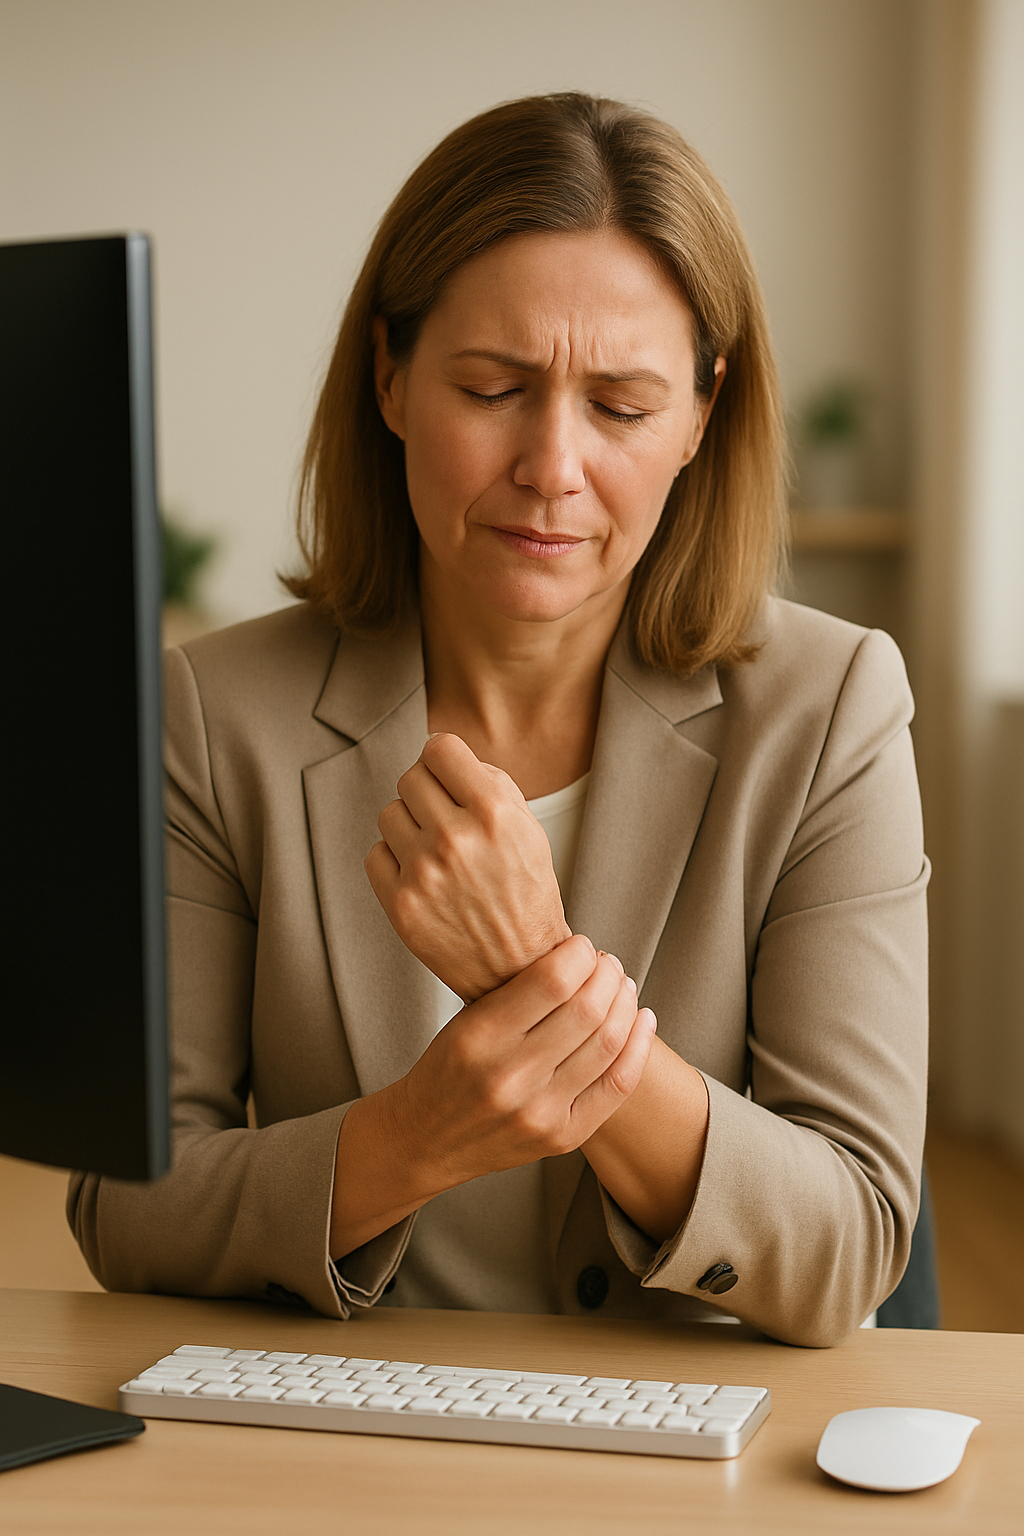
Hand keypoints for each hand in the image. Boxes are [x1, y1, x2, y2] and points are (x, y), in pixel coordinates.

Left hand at [365, 733, 570, 999]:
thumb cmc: (525, 893)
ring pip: (389, 814)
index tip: (448, 774)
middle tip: (445, 818)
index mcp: (494, 813)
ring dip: (409, 826)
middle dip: (427, 792)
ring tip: (436, 851)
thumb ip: (488, 784)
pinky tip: (422, 877)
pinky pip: (375, 854)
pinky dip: (394, 861)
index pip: (440, 748)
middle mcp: (456, 838)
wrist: (521, 969)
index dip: (443, 759)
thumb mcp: (528, 829)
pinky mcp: (401, 905)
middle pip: (410, 778)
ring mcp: (424, 873)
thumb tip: (439, 754)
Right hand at [391, 936, 656, 1187]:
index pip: (552, 980)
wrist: (427, 1140)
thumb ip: (517, 992)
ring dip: (625, 1004)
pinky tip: (642, 1020)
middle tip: (608, 963)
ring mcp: (539, 1112)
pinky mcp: (562, 1137)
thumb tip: (579, 955)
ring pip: (608, 1043)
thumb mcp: (464, 1020)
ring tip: (623, 987)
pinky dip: (638, 1046)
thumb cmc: (447, 1069)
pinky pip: (618, 1084)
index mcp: (479, 1038)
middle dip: (608, 975)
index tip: (581, 946)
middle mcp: (510, 1077)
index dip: (580, 954)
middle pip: (588, 1010)